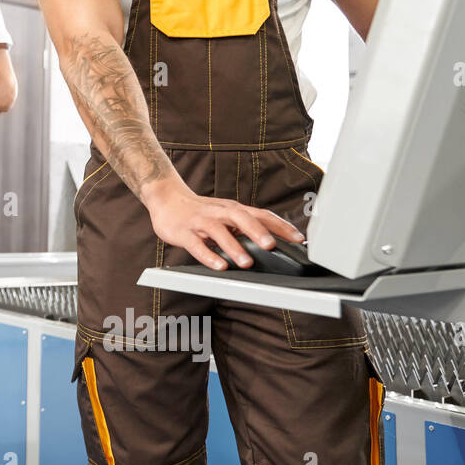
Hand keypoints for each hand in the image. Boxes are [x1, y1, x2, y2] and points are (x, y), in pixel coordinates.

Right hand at [142, 179, 304, 270]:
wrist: (166, 198)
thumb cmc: (200, 211)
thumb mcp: (225, 214)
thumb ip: (245, 226)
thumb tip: (274, 242)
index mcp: (233, 209)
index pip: (261, 214)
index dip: (280, 226)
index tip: (298, 239)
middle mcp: (219, 213)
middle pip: (241, 218)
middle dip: (258, 232)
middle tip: (272, 246)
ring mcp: (201, 222)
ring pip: (219, 232)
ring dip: (234, 247)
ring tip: (246, 263)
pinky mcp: (183, 232)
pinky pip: (196, 245)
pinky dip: (208, 255)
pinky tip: (219, 266)